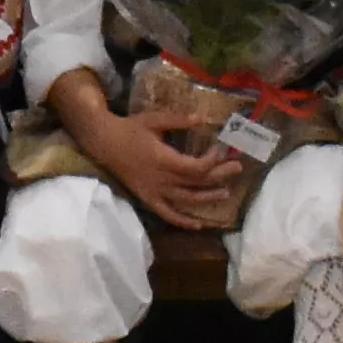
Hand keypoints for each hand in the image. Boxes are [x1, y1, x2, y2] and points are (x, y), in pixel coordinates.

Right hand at [75, 84, 251, 230]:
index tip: (219, 149)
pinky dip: (183, 221)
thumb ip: (178, 120)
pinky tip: (198, 224)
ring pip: (186, 200)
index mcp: (163, 159)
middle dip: (219, 176)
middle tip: (237, 168)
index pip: (195, 167)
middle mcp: (162, 179)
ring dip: (207, 198)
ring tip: (225, 193)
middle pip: (196, 182)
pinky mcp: (148, 198)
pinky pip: (167, 214)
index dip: (211, 161)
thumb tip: (202, 118)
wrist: (104, 142)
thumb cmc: (130, 129)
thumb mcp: (154, 119)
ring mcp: (154, 192)